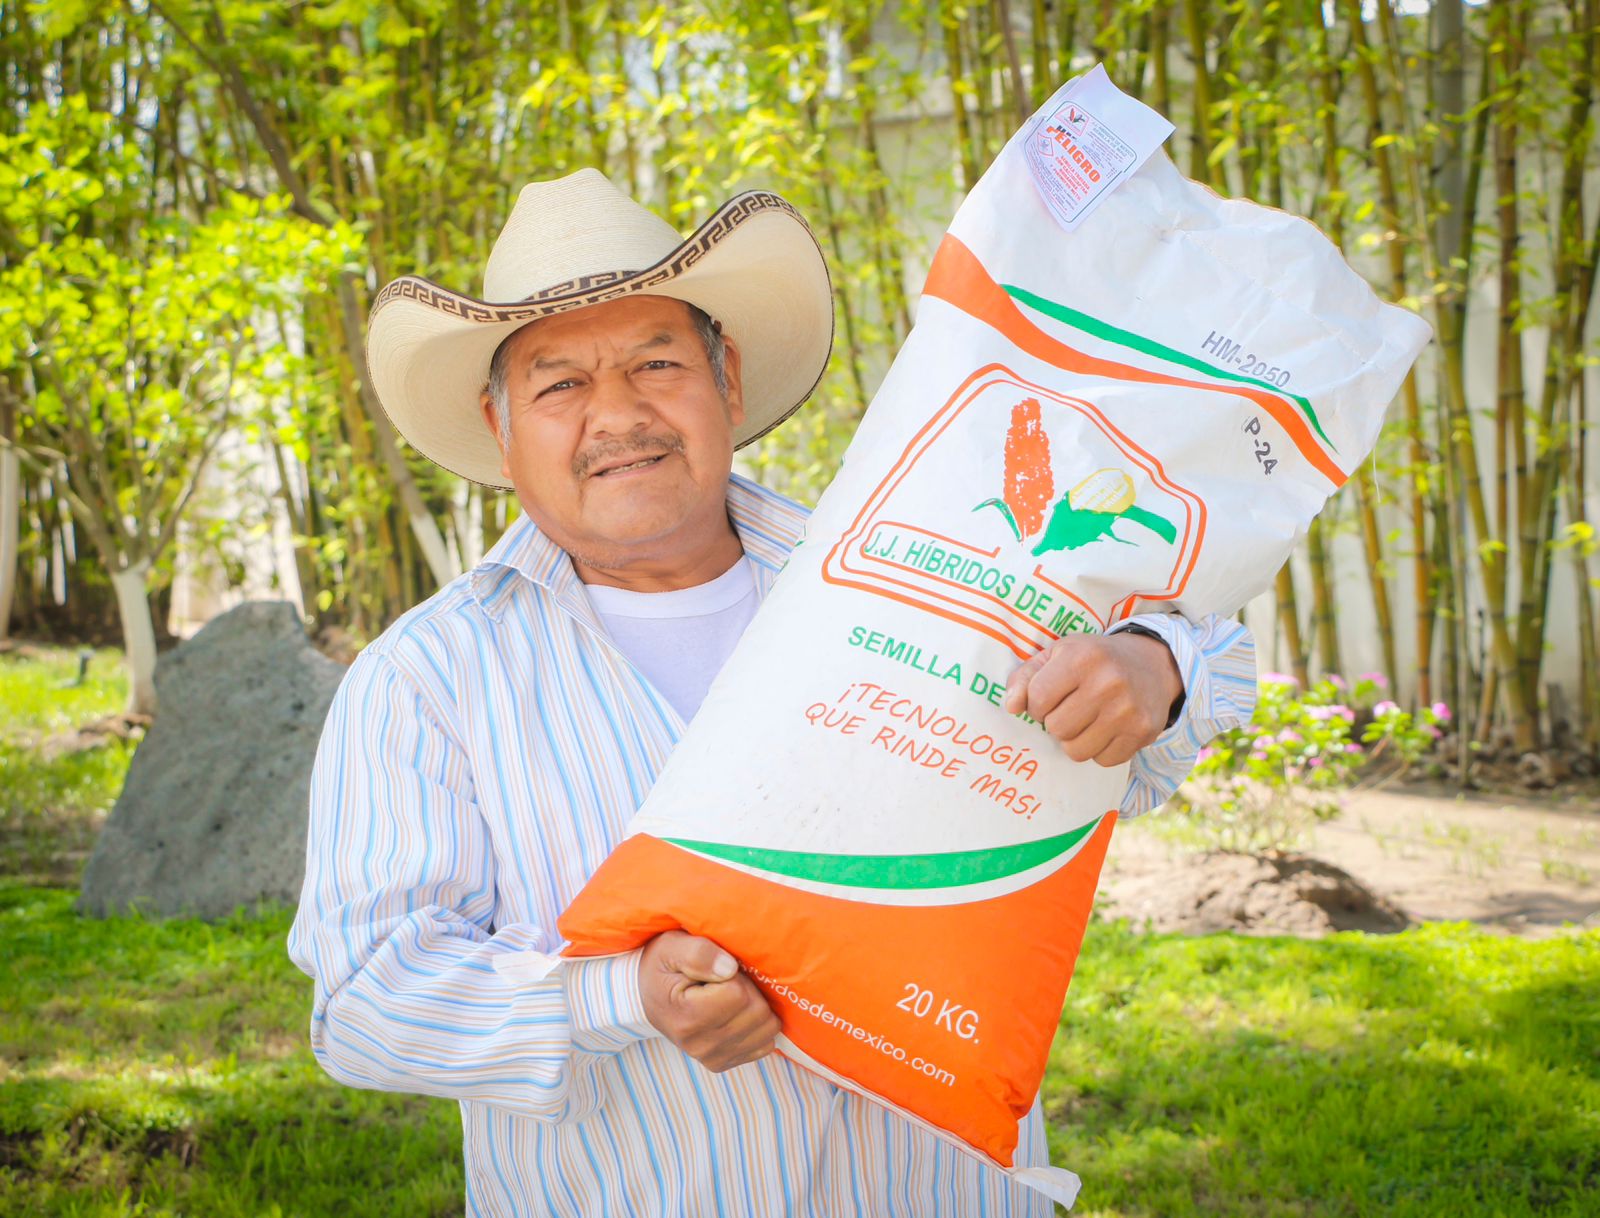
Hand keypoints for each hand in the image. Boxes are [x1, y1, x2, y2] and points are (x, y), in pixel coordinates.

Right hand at [638, 930, 779, 1071]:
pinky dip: (758, 1026)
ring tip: (731, 997)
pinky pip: (764, 1044)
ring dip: (756, 1007)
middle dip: (749, 990)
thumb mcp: (672, 947)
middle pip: (757, 1012)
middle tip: (725, 982)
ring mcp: (712, 1058)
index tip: (716, 970)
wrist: (645, 995)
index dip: (734, 975)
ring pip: (767, 1029)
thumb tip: (730, 969)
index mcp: (687, 1016)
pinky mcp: (722, 1063)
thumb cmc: (661, 966)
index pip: (739, 994)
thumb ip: (699, 953)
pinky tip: (736, 1014)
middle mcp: (700, 1045)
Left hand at [1002, 631, 1183, 765]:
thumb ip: (1025, 677)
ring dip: (1075, 740)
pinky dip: (1099, 749)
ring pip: (1076, 750)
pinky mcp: (1143, 732)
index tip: (1048, 698)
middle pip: (1056, 728)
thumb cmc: (1094, 660)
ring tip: (1086, 720)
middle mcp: (1108, 683)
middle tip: (1070, 709)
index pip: (1037, 699)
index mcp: (1081, 658)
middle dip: (1056, 722)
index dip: (1036, 704)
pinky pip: (1102, 760)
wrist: (1153, 664)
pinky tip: (1107, 728)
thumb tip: (1010, 707)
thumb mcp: (1058, 654)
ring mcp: (1128, 710)